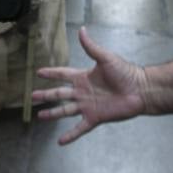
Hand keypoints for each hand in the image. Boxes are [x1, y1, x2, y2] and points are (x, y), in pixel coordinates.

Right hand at [31, 27, 148, 144]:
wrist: (140, 90)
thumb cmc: (125, 72)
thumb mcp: (105, 58)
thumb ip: (91, 47)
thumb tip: (82, 30)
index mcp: (84, 77)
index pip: (63, 74)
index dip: (51, 73)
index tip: (39, 72)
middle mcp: (83, 92)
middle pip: (60, 94)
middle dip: (46, 95)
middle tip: (32, 97)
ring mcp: (88, 106)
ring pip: (65, 111)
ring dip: (53, 113)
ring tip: (40, 116)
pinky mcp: (95, 118)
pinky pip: (80, 128)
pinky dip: (70, 135)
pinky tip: (60, 142)